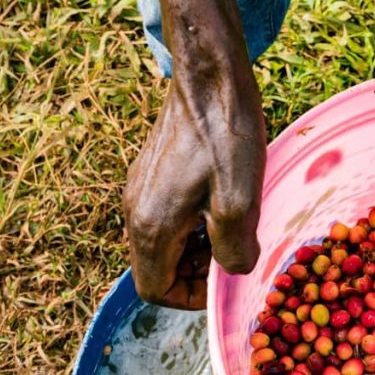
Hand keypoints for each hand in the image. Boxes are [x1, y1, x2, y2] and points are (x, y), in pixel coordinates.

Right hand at [124, 71, 265, 309]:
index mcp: (151, 225)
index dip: (191, 298)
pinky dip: (197, 223)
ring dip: (201, 247)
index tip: (224, 282)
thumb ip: (234, 251)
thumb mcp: (239, 203)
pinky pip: (170, 217)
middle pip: (160, 269)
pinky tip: (223, 199)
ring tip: (233, 223)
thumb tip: (233, 272)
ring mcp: (141, 190)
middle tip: (235, 249)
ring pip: (167, 244)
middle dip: (199, 272)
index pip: (155, 290)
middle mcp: (136, 211)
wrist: (208, 76)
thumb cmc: (225, 136)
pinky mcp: (153, 173)